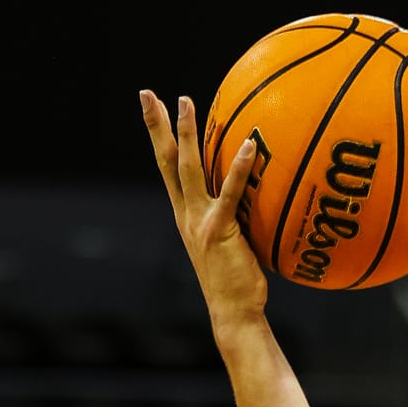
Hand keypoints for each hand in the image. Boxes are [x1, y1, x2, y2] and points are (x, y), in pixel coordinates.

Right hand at [140, 88, 267, 341]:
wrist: (233, 313)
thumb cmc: (239, 281)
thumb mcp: (233, 242)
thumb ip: (237, 215)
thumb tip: (260, 192)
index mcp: (186, 215)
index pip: (168, 169)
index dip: (158, 137)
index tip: (150, 107)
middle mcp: (186, 214)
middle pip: (166, 161)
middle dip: (156, 125)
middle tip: (147, 93)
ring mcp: (200, 221)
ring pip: (188, 168)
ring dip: (186, 133)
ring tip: (185, 100)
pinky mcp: (219, 230)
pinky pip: (229, 192)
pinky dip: (238, 168)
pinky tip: (248, 144)